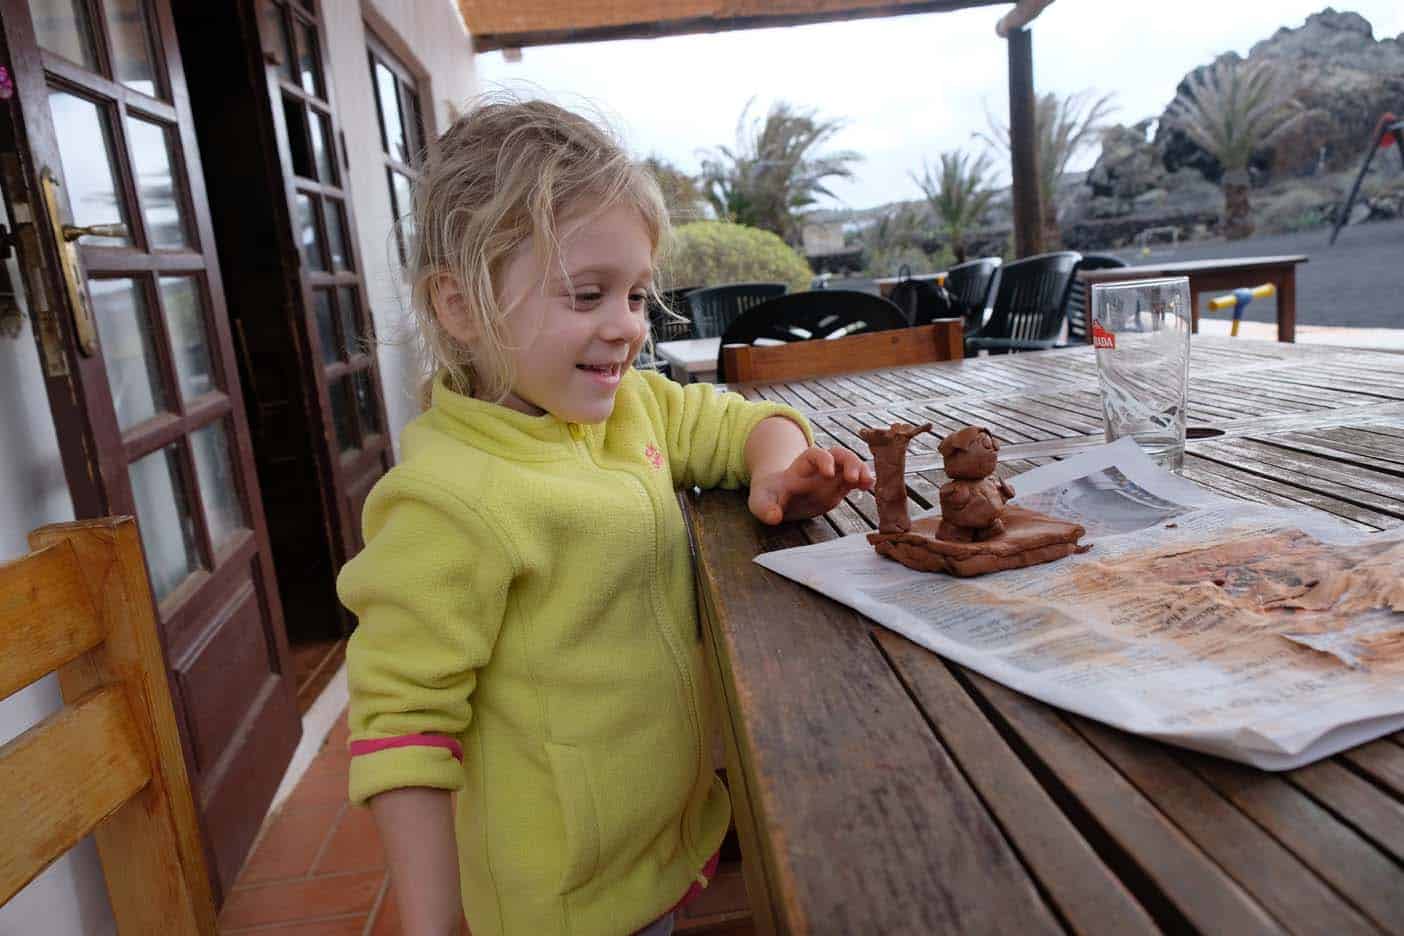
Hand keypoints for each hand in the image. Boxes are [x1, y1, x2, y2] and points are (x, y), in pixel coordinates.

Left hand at [749, 445, 873, 524]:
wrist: (776, 499)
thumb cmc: (769, 496)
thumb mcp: (760, 501)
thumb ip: (765, 507)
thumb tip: (773, 517)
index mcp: (800, 467)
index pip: (814, 454)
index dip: (823, 460)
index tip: (829, 473)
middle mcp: (819, 468)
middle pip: (838, 454)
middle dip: (849, 462)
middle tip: (854, 478)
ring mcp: (831, 478)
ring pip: (851, 465)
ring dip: (861, 470)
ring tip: (868, 483)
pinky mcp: (838, 489)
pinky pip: (854, 481)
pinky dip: (863, 481)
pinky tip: (870, 486)